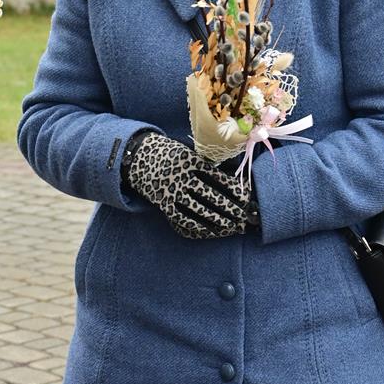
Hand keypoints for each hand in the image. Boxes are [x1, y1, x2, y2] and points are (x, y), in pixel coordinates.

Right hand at [126, 132, 255, 239]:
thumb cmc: (170, 155)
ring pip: (199, 210)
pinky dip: (199, 225)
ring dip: (218, 220)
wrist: (137, 158)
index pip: (217, 177)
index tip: (246, 197)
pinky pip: (184, 218)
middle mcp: (180, 176)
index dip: (233, 189)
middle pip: (211, 195)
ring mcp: (171, 191)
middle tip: (243, 215)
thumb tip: (232, 184)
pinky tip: (211, 230)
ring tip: (232, 225)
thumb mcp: (187, 153)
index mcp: (189, 160)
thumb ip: (204, 166)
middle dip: (230, 207)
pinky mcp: (163, 203)